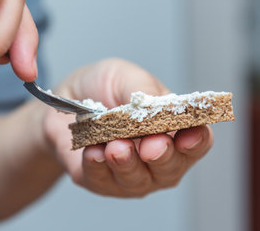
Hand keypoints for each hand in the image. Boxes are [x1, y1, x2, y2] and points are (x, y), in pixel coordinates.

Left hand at [44, 58, 213, 196]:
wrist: (64, 99)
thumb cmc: (101, 87)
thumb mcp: (124, 77)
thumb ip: (145, 91)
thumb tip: (161, 108)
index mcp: (170, 129)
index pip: (195, 142)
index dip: (196, 141)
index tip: (189, 135)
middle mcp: (155, 158)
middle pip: (171, 169)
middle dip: (162, 157)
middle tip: (152, 146)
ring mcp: (129, 174)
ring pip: (137, 180)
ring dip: (127, 163)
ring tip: (116, 147)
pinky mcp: (100, 182)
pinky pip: (102, 180)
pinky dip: (98, 167)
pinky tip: (93, 152)